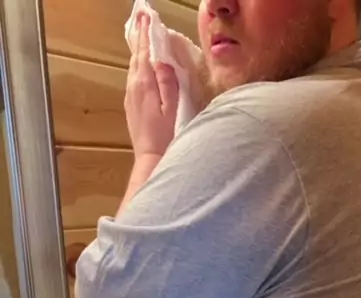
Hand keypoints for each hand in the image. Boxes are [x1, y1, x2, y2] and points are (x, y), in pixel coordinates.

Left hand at [125, 14, 178, 161]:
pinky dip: (139, 65)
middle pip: (137, 56)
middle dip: (141, 38)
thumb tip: (163, 61)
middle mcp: (133, 86)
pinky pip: (133, 77)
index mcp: (145, 84)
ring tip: (143, 37)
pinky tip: (143, 64)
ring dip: (139, 51)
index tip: (147, 17)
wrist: (150, 158)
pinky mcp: (130, 104)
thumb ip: (167, 83)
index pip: (145, 52)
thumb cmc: (165, 136)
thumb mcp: (172, 108)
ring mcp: (130, 96)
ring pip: (134, 66)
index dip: (147, 34)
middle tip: (143, 19)